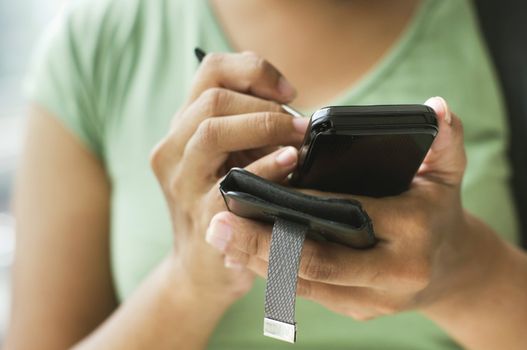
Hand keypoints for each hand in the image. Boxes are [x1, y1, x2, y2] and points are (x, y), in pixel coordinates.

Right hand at [150, 52, 308, 305]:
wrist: (202, 268)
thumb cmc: (226, 204)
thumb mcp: (229, 157)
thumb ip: (249, 127)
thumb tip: (292, 105)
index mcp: (183, 128)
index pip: (210, 70)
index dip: (254, 70)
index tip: (289, 92)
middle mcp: (173, 150)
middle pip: (213, 99)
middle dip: (265, 105)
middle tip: (300, 124)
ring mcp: (182, 184)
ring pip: (212, 130)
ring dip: (264, 126)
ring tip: (298, 138)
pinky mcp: (202, 216)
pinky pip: (231, 182)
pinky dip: (266, 166)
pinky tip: (291, 163)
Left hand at [206, 97, 492, 319]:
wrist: (452, 269)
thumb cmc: (440, 212)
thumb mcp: (447, 173)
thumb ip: (444, 139)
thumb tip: (437, 106)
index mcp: (412, 233)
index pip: (346, 214)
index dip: (298, 206)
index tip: (257, 190)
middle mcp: (392, 275)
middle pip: (315, 262)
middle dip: (261, 244)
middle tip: (215, 225)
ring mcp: (372, 300)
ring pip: (304, 283)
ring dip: (258, 261)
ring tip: (221, 238)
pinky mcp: (356, 310)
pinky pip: (307, 293)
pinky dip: (274, 273)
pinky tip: (245, 254)